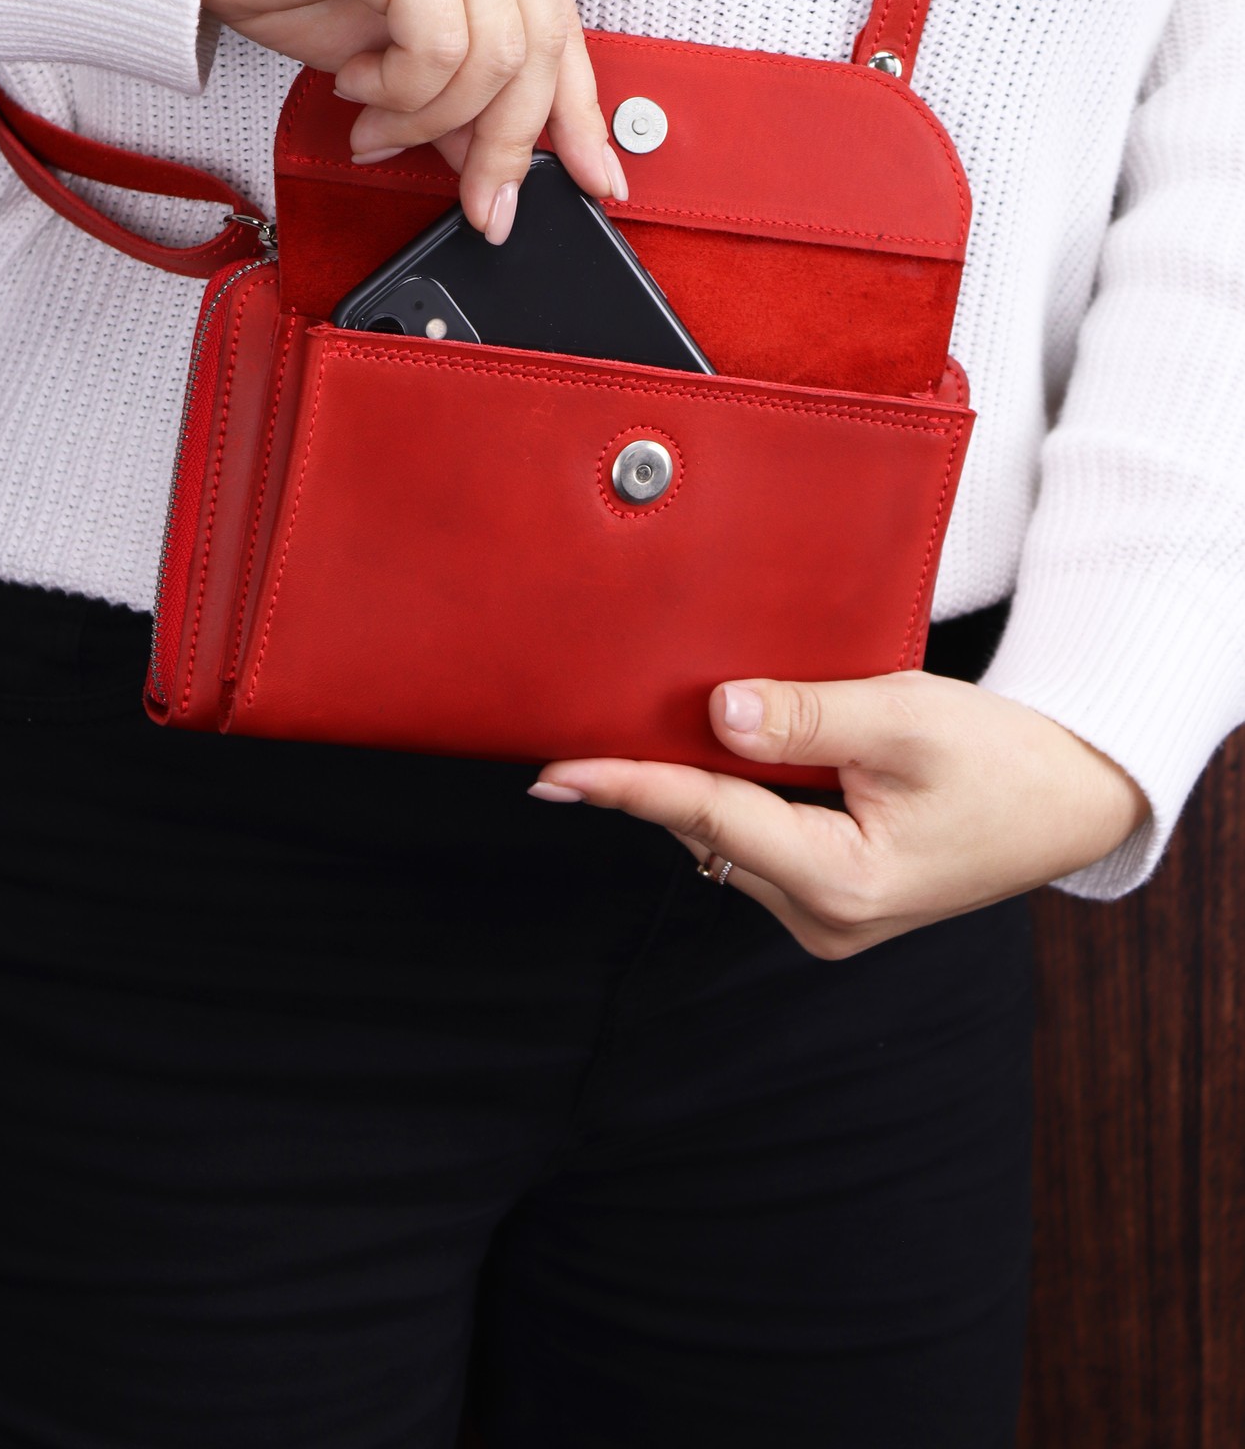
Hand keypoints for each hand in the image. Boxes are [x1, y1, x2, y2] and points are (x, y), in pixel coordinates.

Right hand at [203, 0, 623, 239]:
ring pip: (494, 58)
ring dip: (431, 120)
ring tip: (374, 122)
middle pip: (537, 46)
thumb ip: (454, 86)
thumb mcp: (387, 39)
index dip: (581, 114)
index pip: (560, 20)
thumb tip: (500, 160)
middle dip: (506, 145)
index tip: (599, 180)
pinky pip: (440, 49)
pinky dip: (400, 93)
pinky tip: (354, 84)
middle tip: (478, 202)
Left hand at [531, 672, 1149, 956]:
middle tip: (573, 734)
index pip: (713, 819)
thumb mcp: (905, 719)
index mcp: (843, 883)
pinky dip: (731, 796)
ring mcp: (827, 917)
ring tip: (633, 730)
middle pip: (711, 832)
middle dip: (649, 779)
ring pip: (728, 839)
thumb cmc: (1002, 758)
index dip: (630, 787)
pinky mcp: (832, 897)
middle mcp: (825, 918)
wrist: (1070, 798)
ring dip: (692, 784)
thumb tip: (717, 711)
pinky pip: (758, 842)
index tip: (558, 773)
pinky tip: (712, 753)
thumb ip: (806, 717)